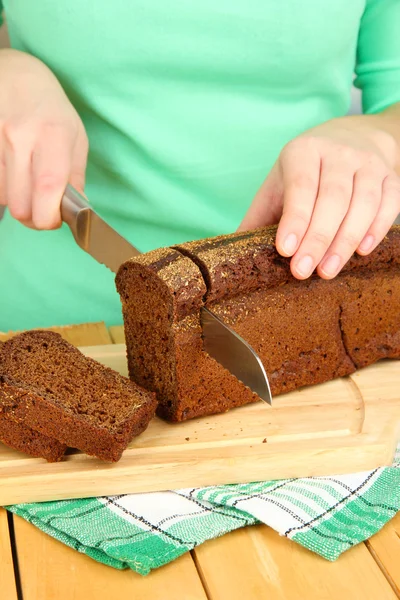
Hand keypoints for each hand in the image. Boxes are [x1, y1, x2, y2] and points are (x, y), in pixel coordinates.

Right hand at [0, 49, 87, 228]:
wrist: (14, 75)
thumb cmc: (51, 111)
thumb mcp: (75, 138)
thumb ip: (75, 177)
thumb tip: (75, 211)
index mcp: (53, 135)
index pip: (48, 188)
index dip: (49, 216)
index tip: (53, 220)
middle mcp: (21, 136)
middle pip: (20, 204)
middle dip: (33, 216)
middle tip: (41, 208)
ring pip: (2, 197)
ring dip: (17, 202)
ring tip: (27, 187)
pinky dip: (3, 189)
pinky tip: (12, 176)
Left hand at [239, 115, 399, 278]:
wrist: (356, 137)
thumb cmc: (308, 170)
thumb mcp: (279, 183)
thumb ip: (260, 216)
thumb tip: (234, 256)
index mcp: (304, 151)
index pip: (300, 187)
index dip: (295, 220)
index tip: (284, 251)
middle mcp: (338, 152)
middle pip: (332, 198)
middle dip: (317, 238)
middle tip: (303, 271)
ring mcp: (368, 163)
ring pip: (362, 203)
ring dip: (345, 241)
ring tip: (327, 271)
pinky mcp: (391, 175)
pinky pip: (388, 204)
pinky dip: (376, 229)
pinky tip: (361, 252)